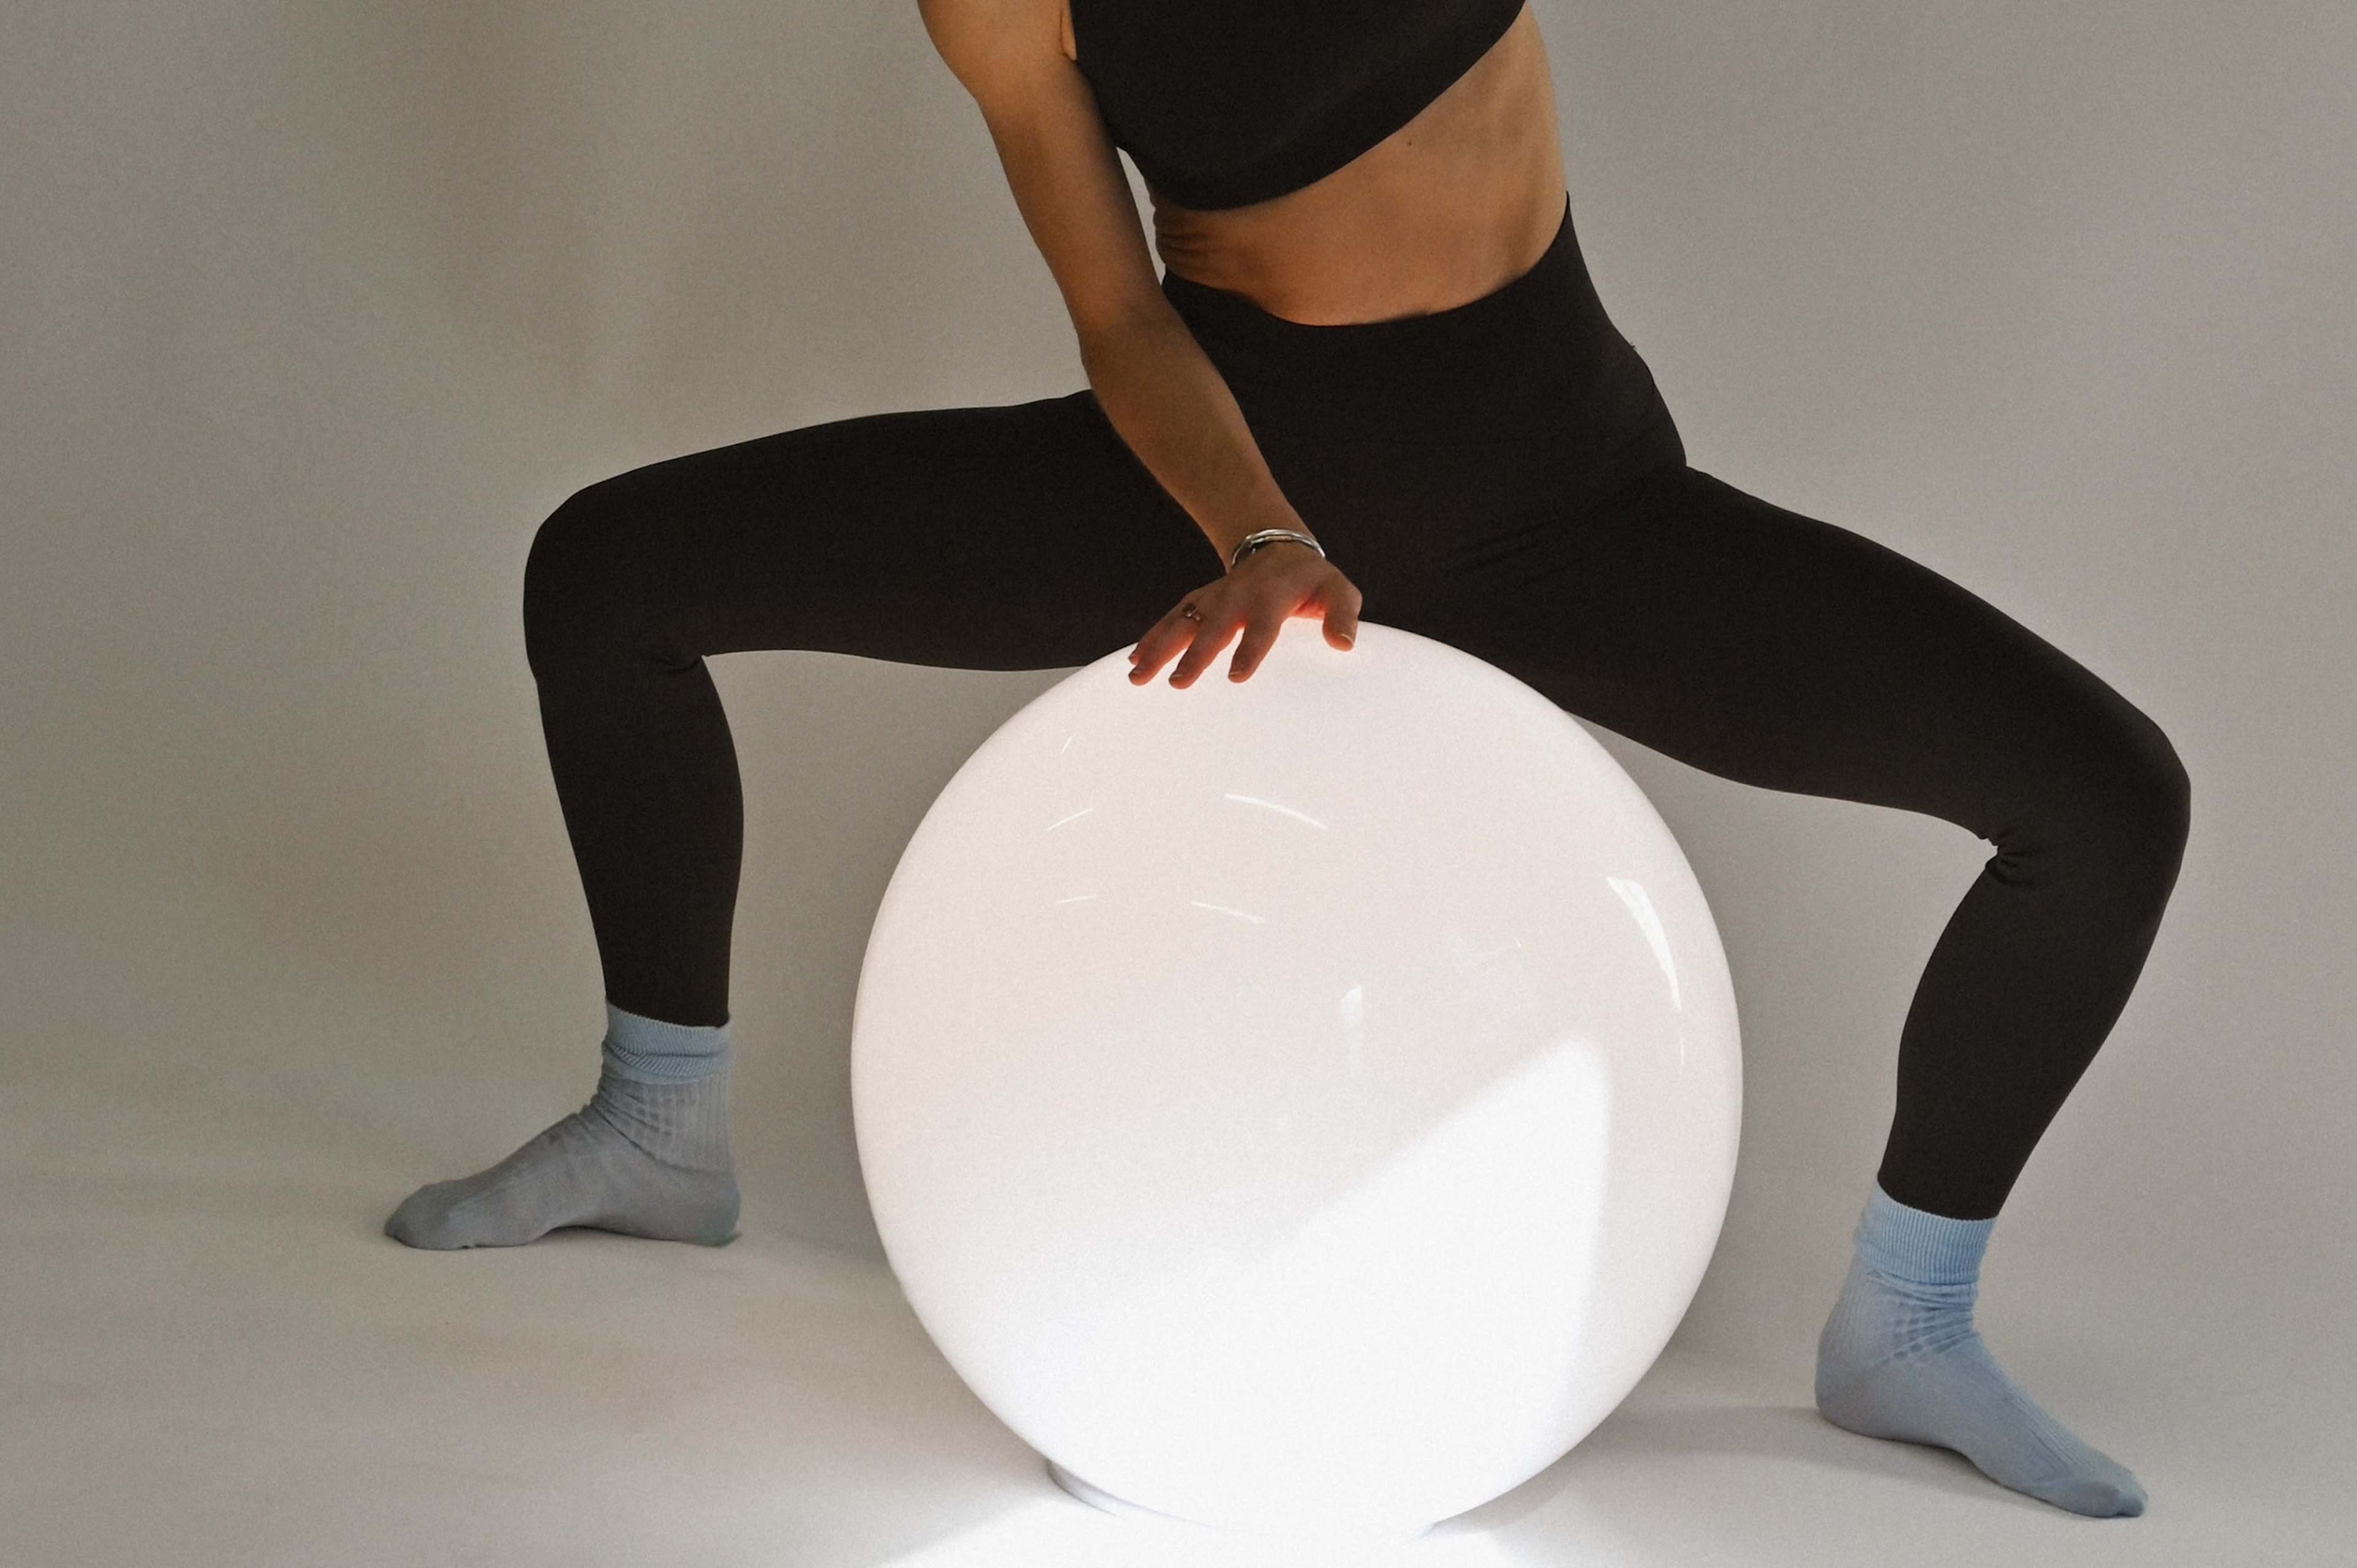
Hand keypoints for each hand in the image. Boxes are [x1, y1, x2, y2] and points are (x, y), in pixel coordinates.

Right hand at [1128, 541, 1362, 686]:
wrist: (1280, 549)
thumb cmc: (1313, 581)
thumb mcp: (1340, 591)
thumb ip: (1343, 616)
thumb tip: (1343, 644)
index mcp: (1272, 598)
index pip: (1262, 627)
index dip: (1249, 650)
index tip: (1235, 677)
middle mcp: (1237, 597)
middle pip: (1213, 628)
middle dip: (1193, 655)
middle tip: (1177, 683)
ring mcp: (1214, 598)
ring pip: (1183, 622)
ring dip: (1160, 647)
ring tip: (1138, 675)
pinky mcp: (1200, 601)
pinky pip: (1173, 618)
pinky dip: (1152, 637)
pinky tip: (1135, 660)